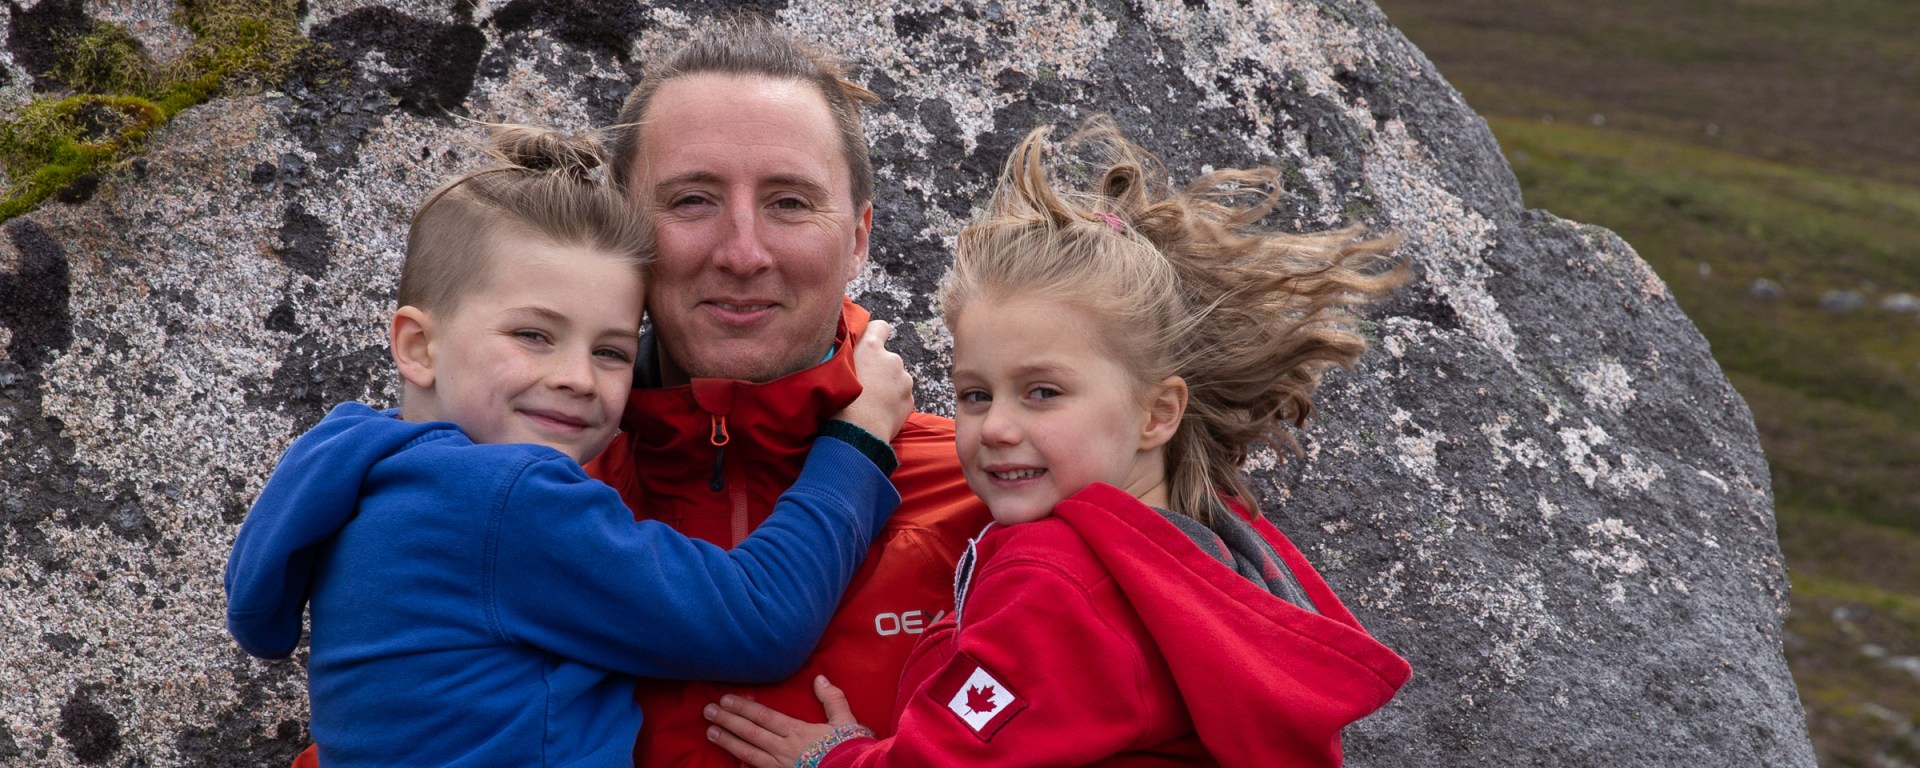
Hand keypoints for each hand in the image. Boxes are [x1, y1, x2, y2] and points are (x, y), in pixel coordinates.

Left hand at [705, 675, 860, 767]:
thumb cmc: (852, 750)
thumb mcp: (846, 721)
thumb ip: (832, 699)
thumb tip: (820, 678)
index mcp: (798, 732)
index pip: (764, 717)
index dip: (743, 707)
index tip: (725, 699)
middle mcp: (785, 749)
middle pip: (750, 732)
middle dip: (727, 721)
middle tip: (708, 711)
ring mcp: (782, 767)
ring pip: (749, 753)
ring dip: (728, 742)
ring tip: (710, 732)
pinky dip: (744, 766)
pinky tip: (732, 762)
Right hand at [832, 320, 913, 440]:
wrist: (857, 433)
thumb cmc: (838, 400)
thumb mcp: (835, 370)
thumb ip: (846, 354)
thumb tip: (847, 348)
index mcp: (871, 348)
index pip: (880, 327)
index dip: (875, 334)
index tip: (868, 345)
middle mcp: (892, 359)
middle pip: (887, 358)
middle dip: (879, 368)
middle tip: (862, 385)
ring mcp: (904, 380)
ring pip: (896, 378)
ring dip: (887, 385)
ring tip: (870, 402)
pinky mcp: (910, 399)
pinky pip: (901, 396)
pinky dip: (893, 402)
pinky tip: (879, 413)